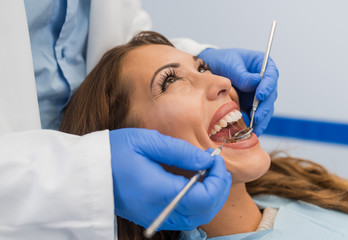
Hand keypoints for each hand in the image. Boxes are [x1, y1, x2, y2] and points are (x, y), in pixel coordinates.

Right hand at [109, 128, 231, 229]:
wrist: (88, 171)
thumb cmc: (114, 151)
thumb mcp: (148, 141)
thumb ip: (181, 152)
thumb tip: (207, 160)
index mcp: (158, 191)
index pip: (204, 197)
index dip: (218, 179)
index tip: (215, 159)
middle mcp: (159, 210)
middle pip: (204, 211)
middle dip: (219, 189)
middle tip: (217, 166)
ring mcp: (154, 217)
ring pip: (196, 218)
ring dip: (211, 198)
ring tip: (210, 175)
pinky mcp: (150, 217)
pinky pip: (183, 219)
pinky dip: (197, 205)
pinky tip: (195, 187)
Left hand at [198, 48, 278, 135]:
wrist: (207, 71)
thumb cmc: (221, 62)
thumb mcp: (230, 64)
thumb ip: (242, 75)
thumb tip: (256, 83)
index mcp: (261, 65)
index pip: (271, 75)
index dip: (268, 86)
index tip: (260, 95)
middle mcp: (263, 80)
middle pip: (270, 94)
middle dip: (264, 107)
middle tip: (257, 116)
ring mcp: (258, 93)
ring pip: (265, 107)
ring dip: (261, 119)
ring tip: (255, 128)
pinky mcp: (251, 104)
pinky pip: (256, 115)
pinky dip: (255, 123)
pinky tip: (251, 131)